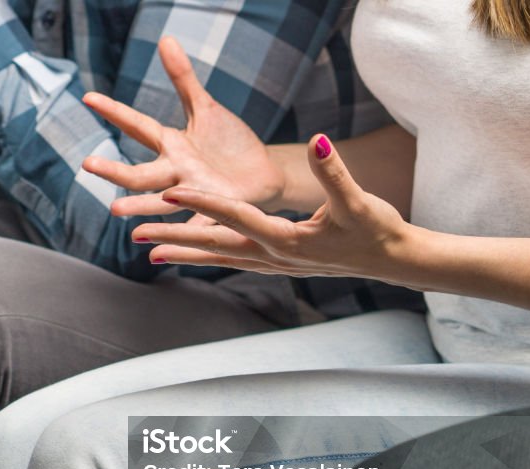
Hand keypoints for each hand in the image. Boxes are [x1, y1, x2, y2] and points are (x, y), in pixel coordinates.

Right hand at [81, 36, 285, 218]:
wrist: (263, 175)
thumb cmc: (228, 144)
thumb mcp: (206, 109)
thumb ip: (183, 79)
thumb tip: (165, 40)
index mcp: (172, 146)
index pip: (138, 126)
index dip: (115, 112)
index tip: (88, 97)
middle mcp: (176, 172)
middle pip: (141, 173)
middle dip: (114, 171)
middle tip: (87, 163)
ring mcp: (193, 193)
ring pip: (161, 202)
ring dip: (140, 208)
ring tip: (116, 211)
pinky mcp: (216, 210)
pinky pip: (198, 225)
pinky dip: (183, 236)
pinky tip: (161, 247)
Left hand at [133, 135, 423, 282]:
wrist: (392, 261)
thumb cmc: (377, 230)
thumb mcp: (357, 200)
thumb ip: (335, 172)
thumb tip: (320, 141)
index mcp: (286, 240)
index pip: (235, 217)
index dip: (203, 203)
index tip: (172, 192)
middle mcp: (273, 256)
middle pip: (215, 246)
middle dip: (175, 240)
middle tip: (137, 236)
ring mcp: (273, 264)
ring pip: (219, 258)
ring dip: (184, 253)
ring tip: (149, 252)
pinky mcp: (277, 263)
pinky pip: (232, 260)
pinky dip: (208, 257)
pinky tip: (190, 254)